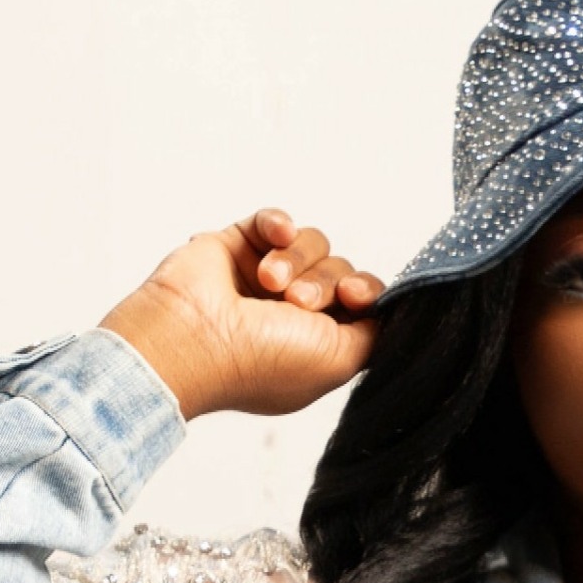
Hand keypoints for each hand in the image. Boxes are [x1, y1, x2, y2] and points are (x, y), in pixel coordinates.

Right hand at [97, 208, 386, 420]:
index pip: (359, 305)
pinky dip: (277, 224)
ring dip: (296, 260)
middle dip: (324, 282)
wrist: (191, 340)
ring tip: (269, 283)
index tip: (354, 295)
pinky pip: (273, 221)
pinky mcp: (235, 247)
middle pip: (339, 271)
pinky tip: (271, 236)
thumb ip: (376, 334)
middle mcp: (290, 314)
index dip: (365, 292)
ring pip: (310, 244)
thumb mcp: (341, 360)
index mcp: (315, 346)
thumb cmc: (260, 360)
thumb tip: (390, 310)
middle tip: (295, 303)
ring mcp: (261, 280)